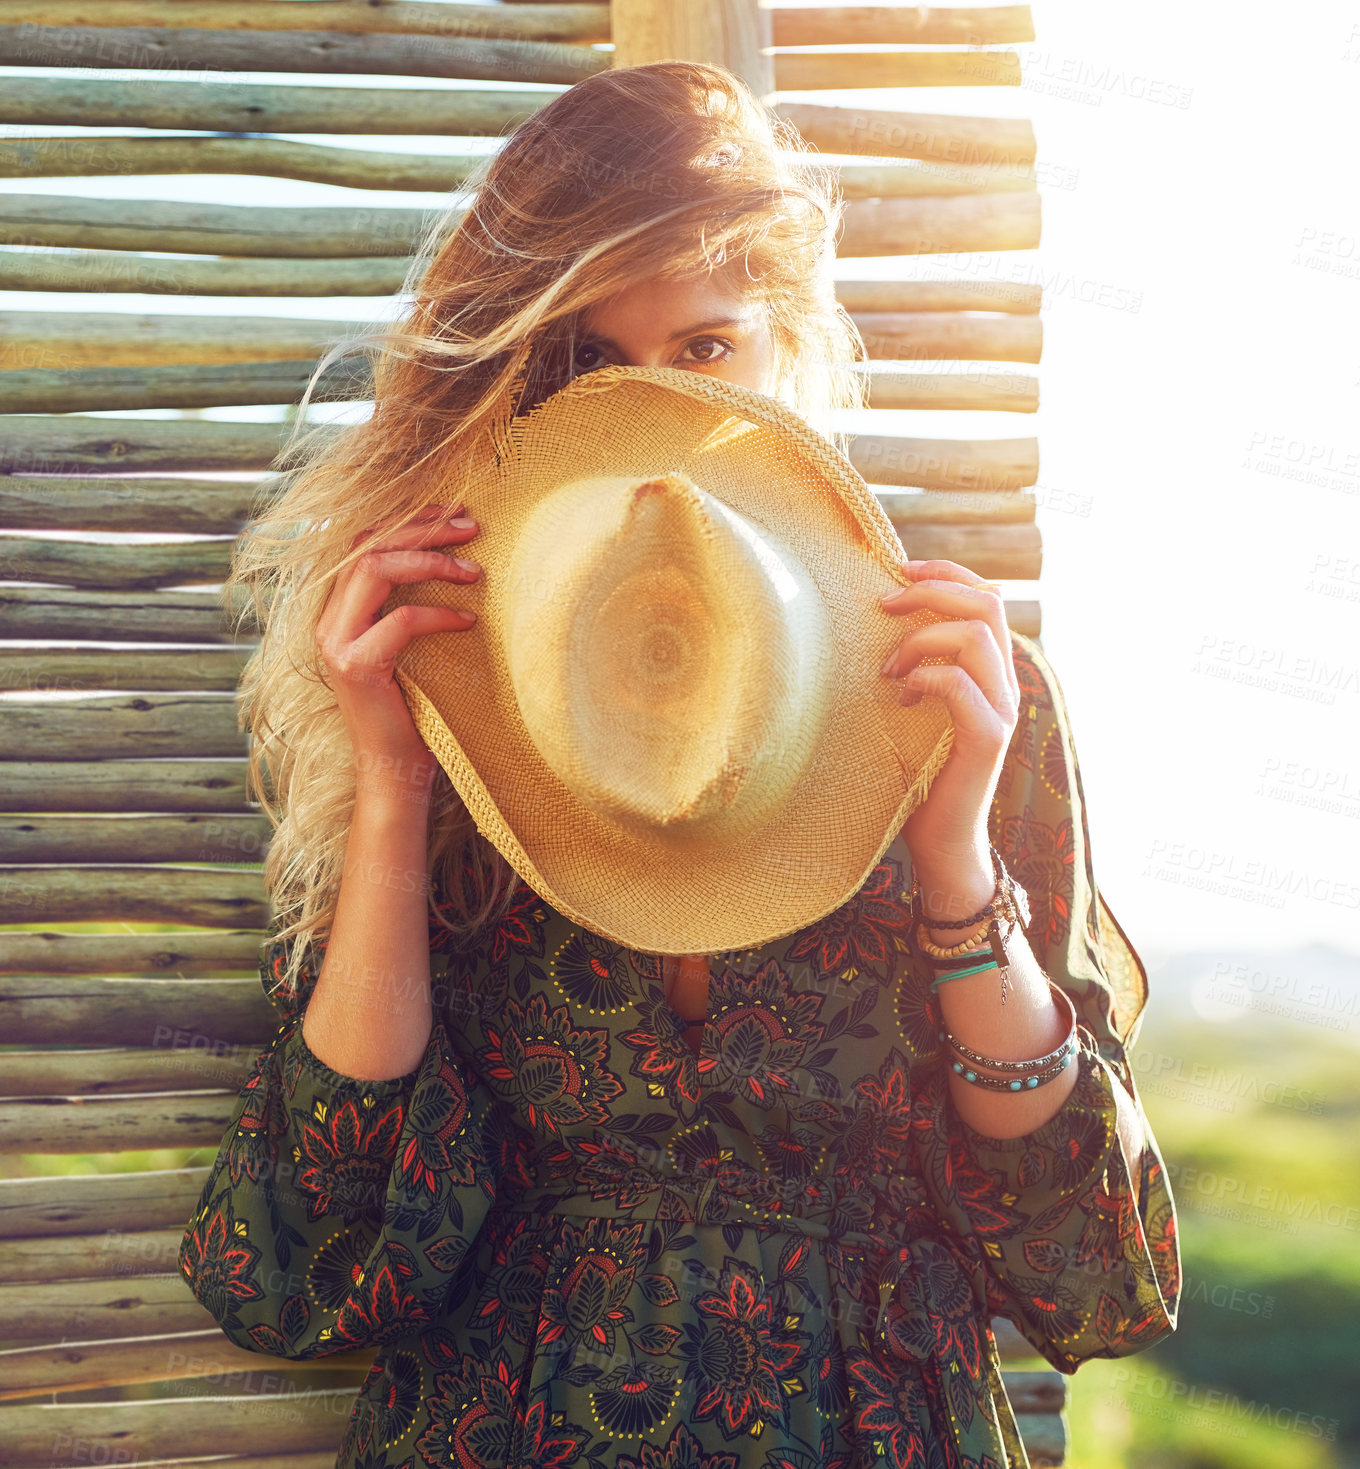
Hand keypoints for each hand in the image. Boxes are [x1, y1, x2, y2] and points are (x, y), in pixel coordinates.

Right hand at [315, 502, 482, 800]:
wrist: (394, 771)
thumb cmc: (414, 710)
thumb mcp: (412, 648)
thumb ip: (413, 606)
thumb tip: (461, 561)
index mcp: (340, 610)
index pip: (365, 542)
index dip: (409, 520)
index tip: (455, 513)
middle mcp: (330, 620)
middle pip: (369, 545)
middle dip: (423, 528)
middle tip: (472, 526)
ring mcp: (337, 643)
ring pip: (376, 570)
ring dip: (430, 561)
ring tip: (474, 569)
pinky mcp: (356, 667)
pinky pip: (401, 621)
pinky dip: (439, 614)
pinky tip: (469, 621)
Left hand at [879, 558, 1019, 871]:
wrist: (940, 842)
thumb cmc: (916, 775)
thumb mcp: (911, 708)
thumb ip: (912, 666)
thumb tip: (873, 620)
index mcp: (990, 669)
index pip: (986, 595)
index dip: (946, 571)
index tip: (899, 566)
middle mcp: (1005, 684)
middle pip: (987, 603)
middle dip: (932, 590)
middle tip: (884, 603)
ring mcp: (1002, 710)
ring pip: (976, 637)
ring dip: (922, 639)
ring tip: (888, 668)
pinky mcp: (988, 738)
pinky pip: (961, 685)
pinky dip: (924, 679)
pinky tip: (900, 698)